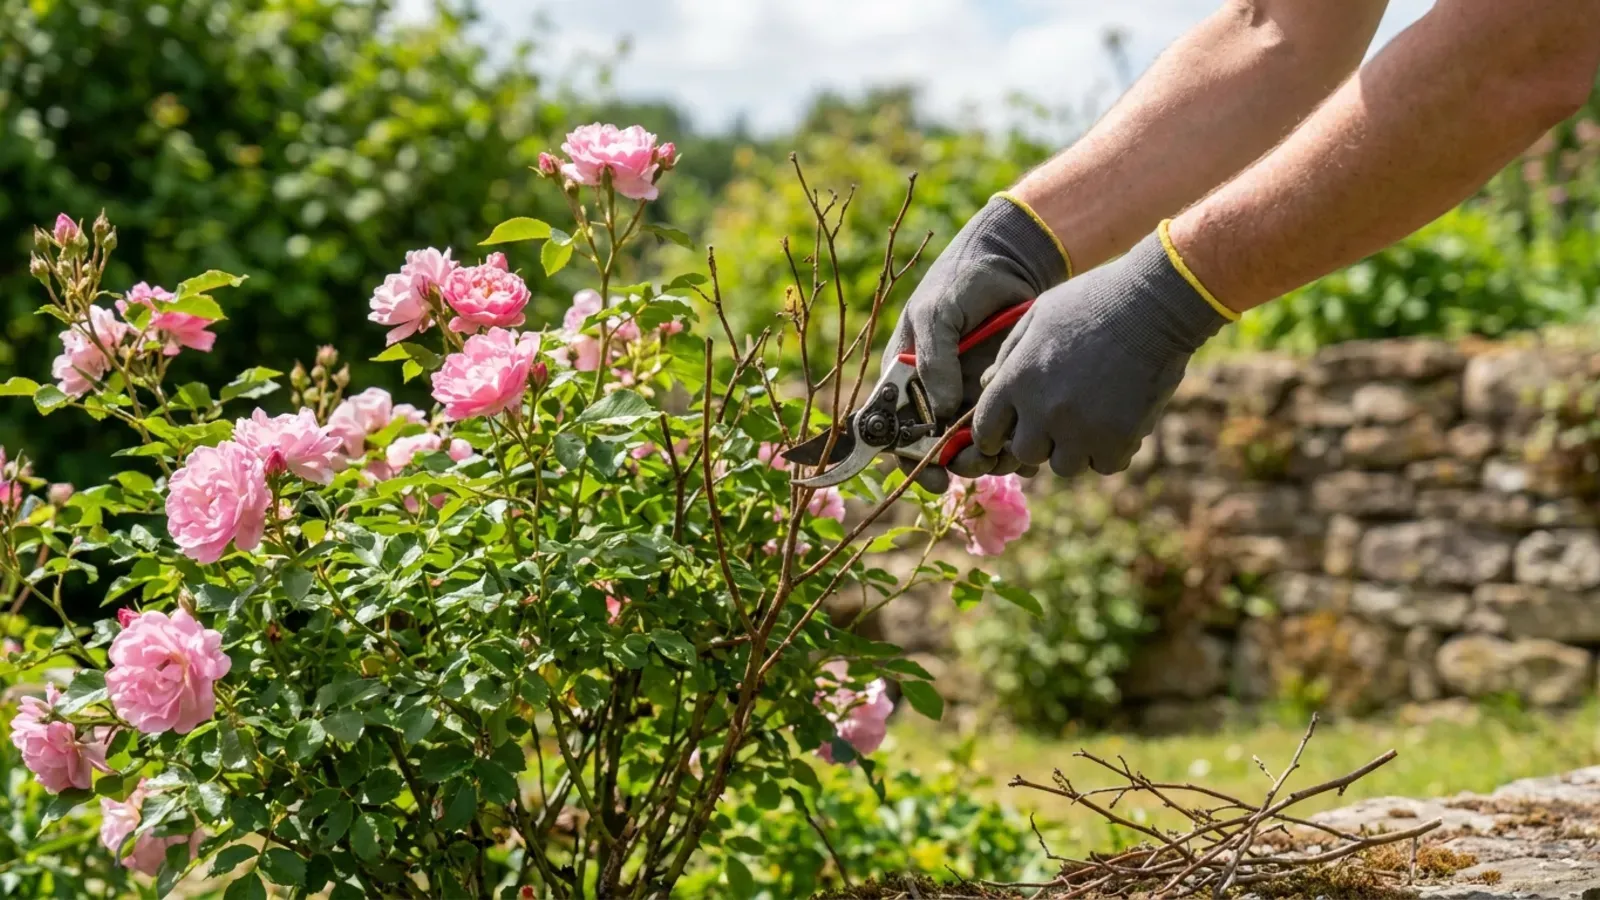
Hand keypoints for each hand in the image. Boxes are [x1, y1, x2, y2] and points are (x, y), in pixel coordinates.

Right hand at [883, 193, 1068, 488]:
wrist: (1011, 261)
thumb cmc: (961, 280)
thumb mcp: (937, 313)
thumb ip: (934, 360)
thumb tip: (943, 411)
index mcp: (906, 378)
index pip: (897, 430)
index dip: (911, 460)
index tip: (936, 477)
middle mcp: (936, 394)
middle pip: (939, 449)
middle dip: (958, 463)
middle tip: (981, 461)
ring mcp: (970, 395)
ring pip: (975, 446)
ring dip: (990, 459)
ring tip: (1008, 453)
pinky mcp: (1003, 393)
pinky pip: (1007, 430)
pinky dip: (1016, 443)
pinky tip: (1029, 441)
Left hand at [974, 227, 1233, 476]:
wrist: (1154, 302)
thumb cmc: (1093, 301)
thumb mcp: (1038, 316)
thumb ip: (1009, 355)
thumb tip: (986, 386)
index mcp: (1018, 380)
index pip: (987, 431)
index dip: (997, 434)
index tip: (1011, 430)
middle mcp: (1043, 411)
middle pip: (1026, 454)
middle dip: (1039, 440)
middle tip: (1059, 421)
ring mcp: (1081, 429)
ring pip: (1065, 465)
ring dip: (1076, 449)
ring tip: (1092, 420)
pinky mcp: (1119, 439)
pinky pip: (1105, 465)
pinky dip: (1111, 451)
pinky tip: (1117, 425)